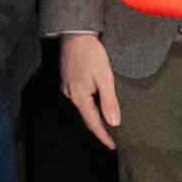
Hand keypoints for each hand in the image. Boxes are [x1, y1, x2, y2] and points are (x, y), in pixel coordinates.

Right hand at [59, 34, 118, 148]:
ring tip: (105, 122)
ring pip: (82, 107)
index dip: (103, 136)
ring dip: (94, 116)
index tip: (112, 146)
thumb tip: (114, 123)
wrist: (74, 36)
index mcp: (80, 97)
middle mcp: (70, 95)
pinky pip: (79, 98)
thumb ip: (109, 101)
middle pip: (86, 117)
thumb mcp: (104, 78)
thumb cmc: (91, 55)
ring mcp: (67, 88)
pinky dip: (88, 105)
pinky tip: (94, 103)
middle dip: (99, 128)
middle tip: (111, 138)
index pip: (93, 123)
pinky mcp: (67, 80)